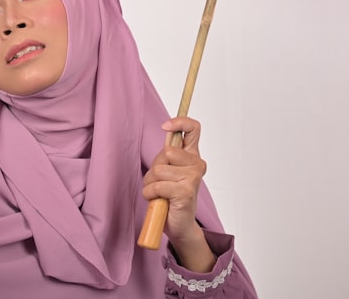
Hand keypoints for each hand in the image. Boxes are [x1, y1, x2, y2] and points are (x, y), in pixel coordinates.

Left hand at [142, 116, 215, 272]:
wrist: (180, 226)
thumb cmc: (171, 198)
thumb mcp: (169, 172)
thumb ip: (168, 156)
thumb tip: (166, 131)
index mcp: (192, 156)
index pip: (193, 129)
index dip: (180, 122)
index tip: (165, 126)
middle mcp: (197, 164)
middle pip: (166, 152)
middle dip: (155, 168)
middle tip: (159, 182)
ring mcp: (193, 177)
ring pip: (159, 170)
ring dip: (150, 184)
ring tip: (159, 194)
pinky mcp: (185, 191)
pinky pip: (157, 186)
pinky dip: (151, 194)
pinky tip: (159, 201)